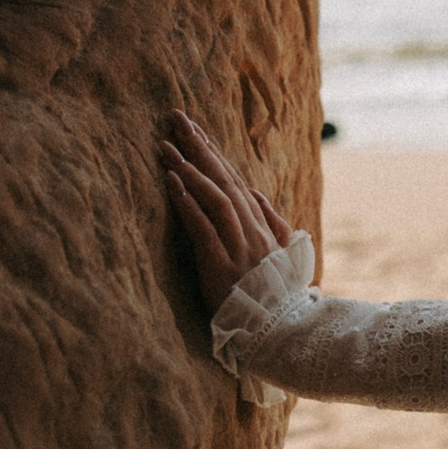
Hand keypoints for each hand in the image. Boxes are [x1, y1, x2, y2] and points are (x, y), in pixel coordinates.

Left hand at [163, 112, 297, 313]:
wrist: (280, 330)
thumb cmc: (274, 295)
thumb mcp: (280, 255)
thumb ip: (271, 222)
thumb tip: (255, 192)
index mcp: (261, 225)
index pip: (235, 180)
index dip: (215, 154)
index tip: (196, 130)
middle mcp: (251, 229)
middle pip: (224, 179)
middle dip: (200, 147)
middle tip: (176, 119)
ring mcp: (238, 246)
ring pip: (214, 197)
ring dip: (190, 169)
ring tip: (167, 146)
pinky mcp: (221, 265)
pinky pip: (203, 228)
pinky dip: (187, 203)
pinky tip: (172, 183)